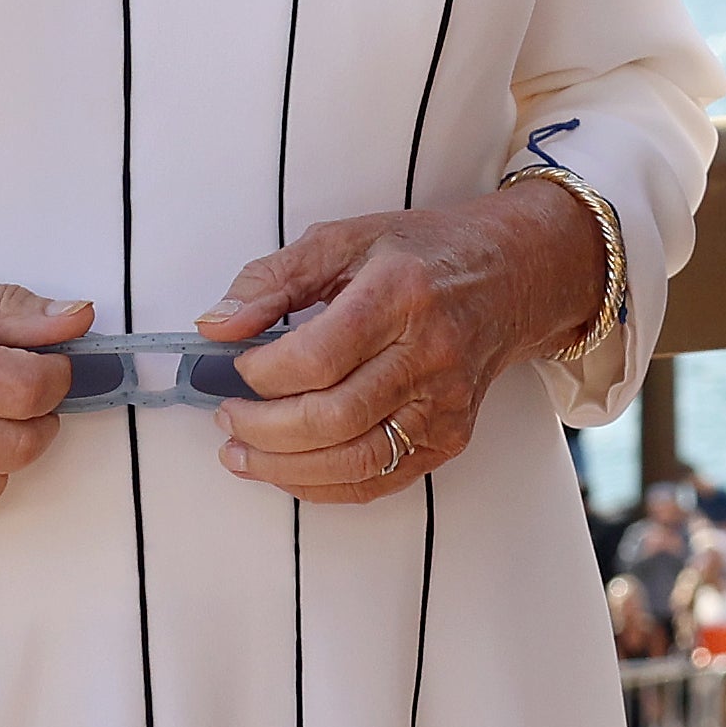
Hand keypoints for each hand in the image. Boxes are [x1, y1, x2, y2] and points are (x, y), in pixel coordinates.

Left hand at [195, 181, 600, 507]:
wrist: (510, 276)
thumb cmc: (421, 256)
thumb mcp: (344, 240)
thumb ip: (273, 279)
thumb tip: (215, 326)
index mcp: (401, 294)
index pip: (316, 357)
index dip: (260, 374)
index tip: (234, 368)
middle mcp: (430, 354)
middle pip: (332, 418)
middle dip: (262, 429)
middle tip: (227, 417)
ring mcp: (445, 404)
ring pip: (353, 462)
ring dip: (283, 468)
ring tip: (241, 453)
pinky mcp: (451, 437)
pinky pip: (378, 481)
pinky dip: (323, 486)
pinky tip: (288, 469)